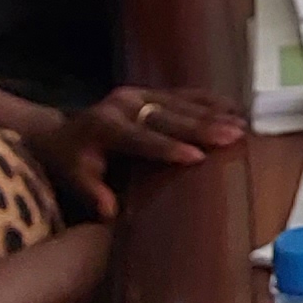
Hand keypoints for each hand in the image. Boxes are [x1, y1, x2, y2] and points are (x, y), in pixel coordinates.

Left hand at [33, 90, 239, 218]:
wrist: (60, 135)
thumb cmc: (70, 164)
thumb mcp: (73, 179)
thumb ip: (91, 193)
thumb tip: (111, 211)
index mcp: (106, 125)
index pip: (142, 137)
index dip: (169, 147)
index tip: (197, 156)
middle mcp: (124, 103)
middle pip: (168, 116)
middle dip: (203, 126)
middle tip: (234, 135)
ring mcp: (139, 93)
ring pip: (181, 101)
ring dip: (213, 112)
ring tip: (242, 123)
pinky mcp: (150, 91)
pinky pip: (184, 94)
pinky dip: (210, 100)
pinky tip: (234, 107)